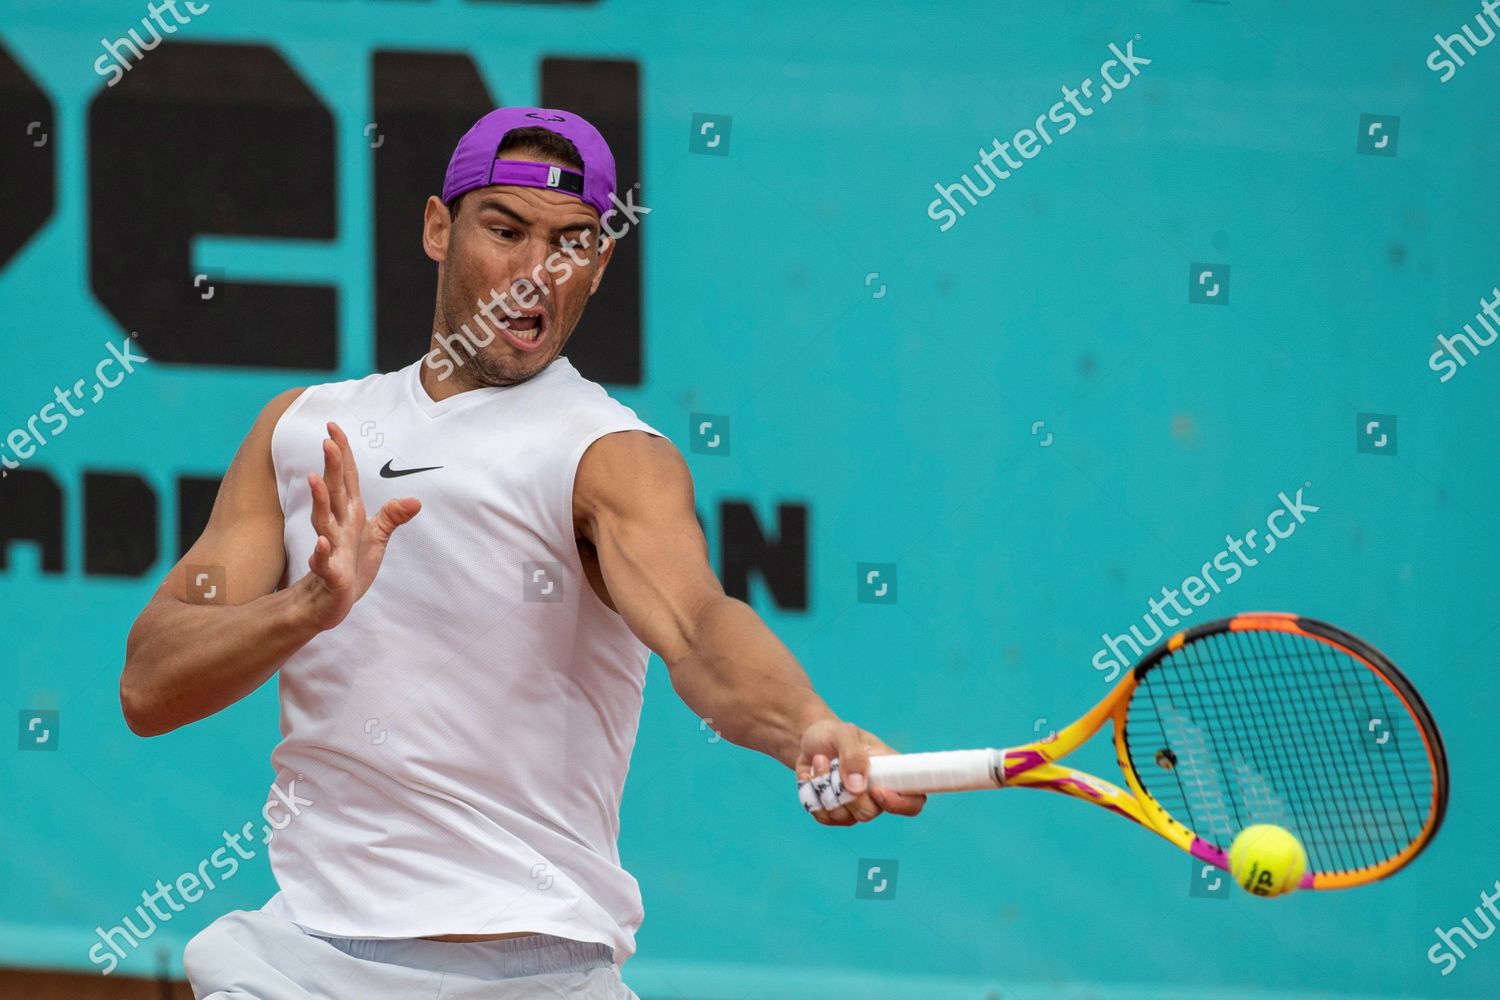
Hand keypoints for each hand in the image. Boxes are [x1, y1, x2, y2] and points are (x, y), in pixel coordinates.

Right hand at [298, 421, 420, 630]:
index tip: (333, 426)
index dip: (342, 453)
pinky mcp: (330, 573)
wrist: (330, 601)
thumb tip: (415, 500)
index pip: (346, 478)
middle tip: (327, 441)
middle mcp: (338, 525)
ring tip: (315, 479)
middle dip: (332, 467)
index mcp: (350, 514)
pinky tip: (322, 543)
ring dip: (319, 500)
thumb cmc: (351, 564)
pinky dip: (322, 552)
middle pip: (334, 491)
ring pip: (323, 520)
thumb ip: (392, 516)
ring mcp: (331, 548)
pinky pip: (324, 562)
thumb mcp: (376, 538)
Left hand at [795, 719, 925, 825]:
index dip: (900, 803)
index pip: (914, 800)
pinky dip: (812, 795)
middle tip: (834, 765)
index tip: (877, 791)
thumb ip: (853, 756)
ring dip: (825, 787)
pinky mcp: (833, 812)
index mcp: (891, 772)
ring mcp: (855, 806)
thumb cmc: (833, 734)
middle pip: (869, 812)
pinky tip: (811, 777)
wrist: (808, 741)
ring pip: (844, 816)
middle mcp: (876, 794)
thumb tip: (858, 787)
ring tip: (820, 761)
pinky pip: (823, 817)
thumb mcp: (844, 733)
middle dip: (846, 792)